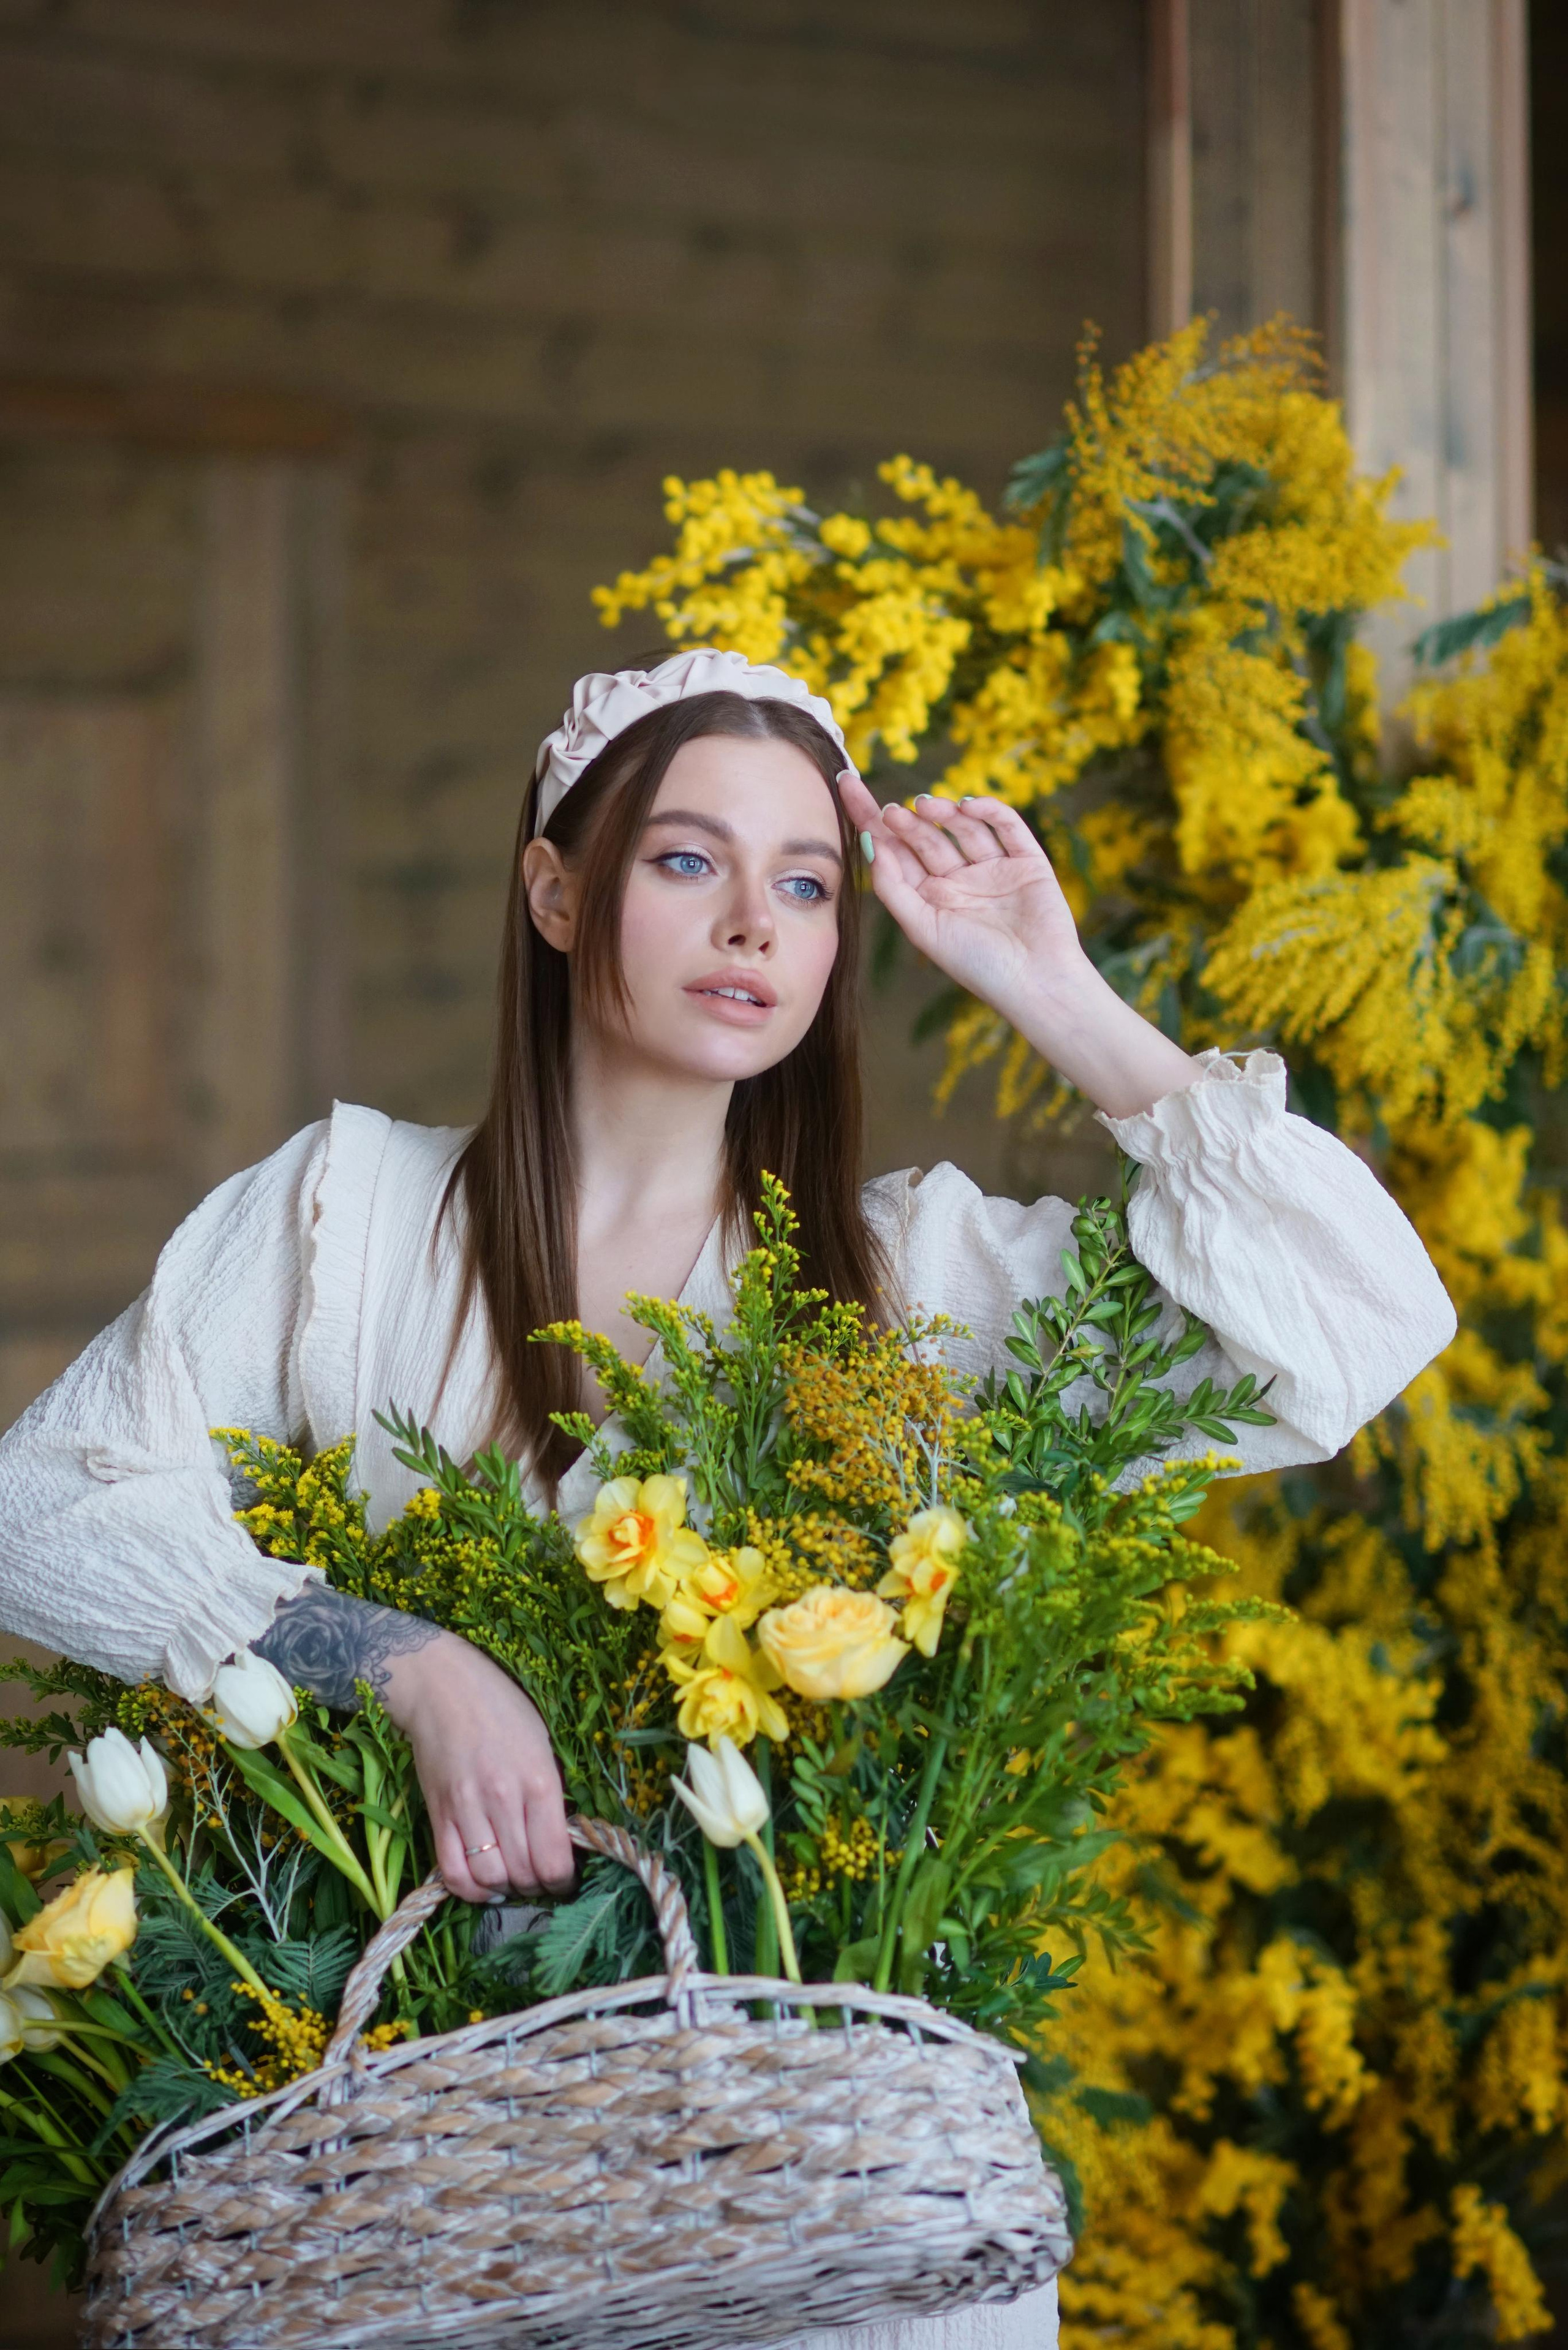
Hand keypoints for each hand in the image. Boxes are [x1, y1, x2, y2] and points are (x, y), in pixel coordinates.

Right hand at [379, 1629, 574, 1904]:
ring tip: (514, 1880)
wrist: (443, 1687)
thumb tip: (558, 1842)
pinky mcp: (437, 1814)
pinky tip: (483, 1884)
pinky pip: (451, 1872)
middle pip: (524, 1874)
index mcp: (539, 1781)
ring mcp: (467, 1809)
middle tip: (540, 1881)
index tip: (565, 1881)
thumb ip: (550, 1794)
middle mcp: (504, 1799)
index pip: (554, 1860)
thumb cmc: (503, 1708)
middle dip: (537, 1888)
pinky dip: (470, 1890)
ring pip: (490, 1879)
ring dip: (506, 1889)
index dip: (563, 1882)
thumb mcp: (542, 1744)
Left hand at [839, 772, 1201, 1118]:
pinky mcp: (1027, 861)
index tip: (848, 788)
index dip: (872, 821)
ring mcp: (993, 868)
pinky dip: (989, 811)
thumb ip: (893, 887)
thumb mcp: (923, 928)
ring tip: (925, 805)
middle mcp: (958, 880)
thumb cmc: (977, 964)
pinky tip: (968, 806)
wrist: (1036, 982)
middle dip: (906, 822)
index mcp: (930, 897)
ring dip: (943, 813)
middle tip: (893, 811)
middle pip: (925, 837)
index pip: (895, 852)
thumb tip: (869, 843)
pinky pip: (1007, 827)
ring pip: (963, 828)